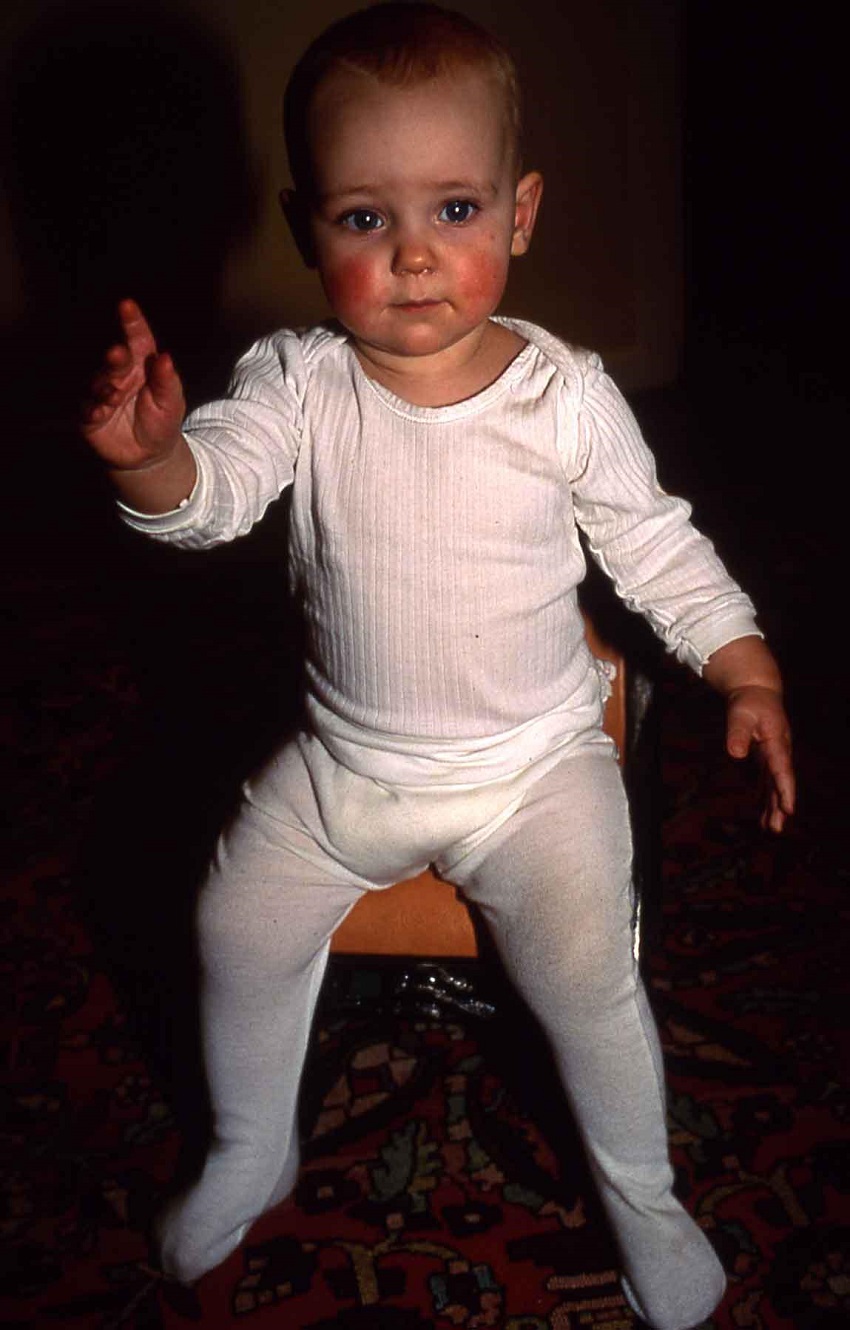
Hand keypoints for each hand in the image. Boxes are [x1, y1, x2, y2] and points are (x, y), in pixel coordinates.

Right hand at [83, 299, 185, 471]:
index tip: (127, 305)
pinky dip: (91, 409)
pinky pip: (86, 409)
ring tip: (113, 394)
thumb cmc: (162, 421)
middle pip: (114, 360)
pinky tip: (99, 412)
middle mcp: (119, 375)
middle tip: (117, 354)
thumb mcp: (172, 403)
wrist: (150, 456)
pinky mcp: (90, 416)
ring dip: (103, 386)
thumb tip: (166, 357)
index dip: (132, 322)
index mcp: (142, 365)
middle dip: (115, 356)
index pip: (137, 339)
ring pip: (97, 383)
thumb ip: (167, 381)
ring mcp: (102, 393)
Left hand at [725, 684, 794, 832]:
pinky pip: (768, 781)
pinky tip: (763, 813)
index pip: (782, 769)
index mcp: (776, 741)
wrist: (758, 692)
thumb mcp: (740, 713)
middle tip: (776, 829)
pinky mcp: (767, 758)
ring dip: (773, 806)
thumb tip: (735, 754)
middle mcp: (779, 751)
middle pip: (780, 783)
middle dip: (779, 806)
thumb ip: (738, 733)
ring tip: (771, 829)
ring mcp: (775, 756)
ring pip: (775, 785)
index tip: (788, 809)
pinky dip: (765, 797)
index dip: (785, 789)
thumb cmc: (750, 702)